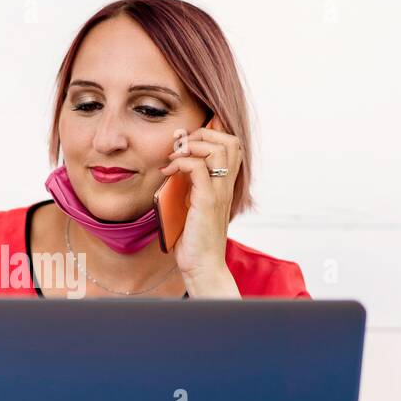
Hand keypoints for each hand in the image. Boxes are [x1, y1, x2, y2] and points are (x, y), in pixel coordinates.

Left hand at [159, 120, 243, 295]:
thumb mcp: (191, 206)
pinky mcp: (207, 201)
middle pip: (229, 140)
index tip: (186, 146)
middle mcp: (225, 186)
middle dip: (202, 134)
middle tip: (180, 147)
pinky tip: (168, 172)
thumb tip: (172, 169)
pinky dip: (181, 163)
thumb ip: (188, 187)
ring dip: (192, 145)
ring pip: (217, 149)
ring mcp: (218, 193)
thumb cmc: (194, 240)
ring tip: (174, 157)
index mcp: (224, 185)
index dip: (211, 135)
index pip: (232, 146)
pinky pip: (198, 168)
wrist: (202, 266)